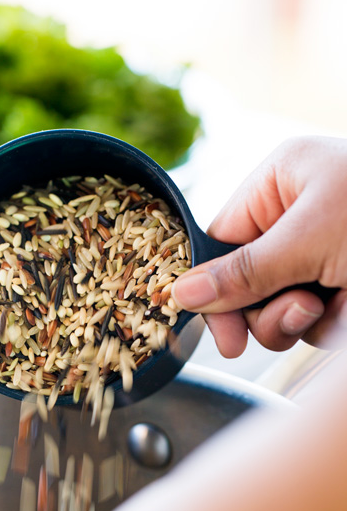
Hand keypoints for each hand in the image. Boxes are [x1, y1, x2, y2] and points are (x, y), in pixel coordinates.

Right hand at [172, 135, 346, 356]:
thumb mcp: (310, 240)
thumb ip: (243, 271)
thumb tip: (181, 293)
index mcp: (281, 180)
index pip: (222, 237)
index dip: (213, 285)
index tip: (219, 331)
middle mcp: (297, 214)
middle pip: (242, 277)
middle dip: (260, 307)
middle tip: (272, 328)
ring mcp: (321, 251)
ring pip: (273, 305)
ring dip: (292, 319)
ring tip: (323, 306)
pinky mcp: (343, 284)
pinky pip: (309, 318)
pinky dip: (324, 324)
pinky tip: (345, 309)